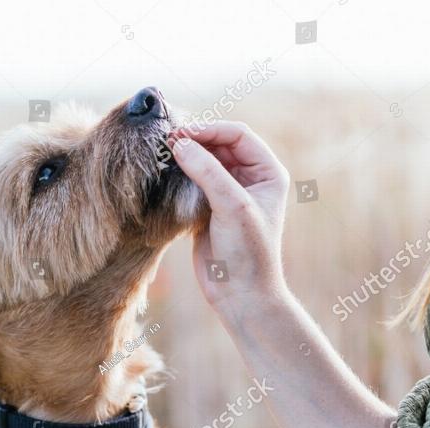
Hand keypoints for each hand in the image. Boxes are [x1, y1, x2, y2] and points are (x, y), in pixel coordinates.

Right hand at [170, 121, 290, 315]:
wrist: (239, 295)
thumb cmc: (247, 252)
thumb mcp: (232, 206)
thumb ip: (207, 172)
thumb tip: (179, 144)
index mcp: (267, 173)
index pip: (237, 136)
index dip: (210, 130)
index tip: (182, 135)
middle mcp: (249, 179)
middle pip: (218, 145)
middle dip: (195, 141)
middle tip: (166, 141)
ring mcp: (227, 194)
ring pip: (203, 163)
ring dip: (184, 157)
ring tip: (161, 154)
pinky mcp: (207, 209)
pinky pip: (191, 182)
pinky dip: (177, 176)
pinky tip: (162, 174)